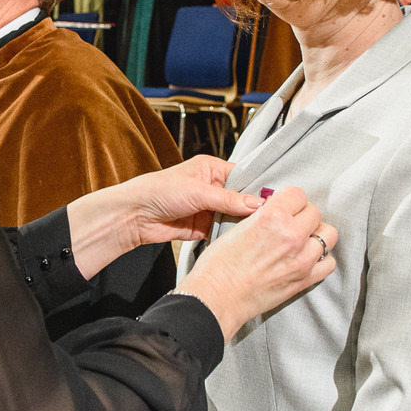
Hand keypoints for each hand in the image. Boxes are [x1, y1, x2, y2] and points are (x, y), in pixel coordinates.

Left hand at [66, 156, 264, 276]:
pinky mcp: (203, 228)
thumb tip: (258, 204)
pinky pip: (223, 232)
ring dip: (242, 225)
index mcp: (213, 169)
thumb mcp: (198, 191)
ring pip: (234, 217)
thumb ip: (229, 199)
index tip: (276, 200)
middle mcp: (213, 187)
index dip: (259, 188)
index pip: (245, 176)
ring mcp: (209, 209)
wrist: (134, 216)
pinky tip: (243, 241)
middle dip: (253, 210)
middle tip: (273, 219)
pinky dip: (230, 237)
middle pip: (242, 199)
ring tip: (262, 232)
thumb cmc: (158, 191)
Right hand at [180, 186, 337, 338]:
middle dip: (303, 216)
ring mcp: (302, 259)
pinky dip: (321, 259)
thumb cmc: (218, 265)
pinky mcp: (305, 279)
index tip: (285, 207)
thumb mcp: (237, 227)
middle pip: (315, 212)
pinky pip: (329, 263)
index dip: (289, 200)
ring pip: (328, 235)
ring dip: (316, 235)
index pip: (298, 194)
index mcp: (272, 216)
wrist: (216, 297)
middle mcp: (291, 235)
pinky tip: (307, 259)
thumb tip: (276, 212)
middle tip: (291, 224)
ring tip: (302, 240)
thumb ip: (262, 216)